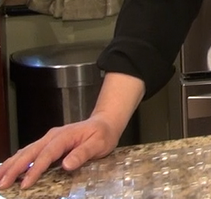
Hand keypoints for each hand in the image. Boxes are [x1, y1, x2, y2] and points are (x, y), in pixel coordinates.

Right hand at [0, 116, 118, 189]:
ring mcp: (48, 139)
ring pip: (26, 152)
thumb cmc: (103, 134)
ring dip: (11, 164)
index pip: (46, 154)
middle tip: (1, 184)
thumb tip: (67, 165)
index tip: (25, 184)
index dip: (35, 169)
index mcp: (64, 136)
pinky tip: (8, 169)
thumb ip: (83, 153)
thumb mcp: (99, 144)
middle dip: (14, 168)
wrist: (104, 122)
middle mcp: (53, 136)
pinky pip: (29, 152)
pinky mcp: (47, 144)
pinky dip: (16, 160)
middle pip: (30, 152)